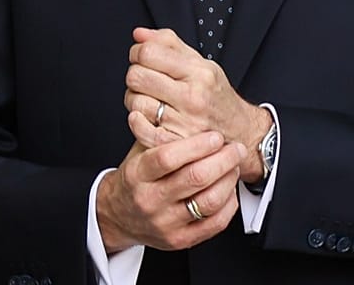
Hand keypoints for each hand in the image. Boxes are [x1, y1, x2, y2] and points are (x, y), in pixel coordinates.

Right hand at [96, 130, 244, 252]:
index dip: (197, 145)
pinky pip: (215, 223)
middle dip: (223, 159)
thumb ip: (161, 135)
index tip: (215, 136)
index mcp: (137, 174)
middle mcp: (150, 200)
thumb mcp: (139, 152)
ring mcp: (165, 223)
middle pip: (195, 178)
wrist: (117, 215)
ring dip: (229, 180)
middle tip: (236, 148)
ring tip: (234, 167)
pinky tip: (229, 189)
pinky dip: (229, 203)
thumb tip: (193, 113)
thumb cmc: (135, 178)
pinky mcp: (180, 240)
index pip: (169, 157)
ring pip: (209, 201)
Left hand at [123, 27, 273, 183]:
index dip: (137, 52)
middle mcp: (192, 97)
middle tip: (145, 78)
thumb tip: (138, 34)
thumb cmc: (215, 95)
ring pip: (135, 102)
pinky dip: (136, 121)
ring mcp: (184, 123)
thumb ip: (168, 44)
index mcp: (199, 73)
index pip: (149, 53)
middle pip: (137, 76)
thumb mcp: (201, 63)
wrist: (239, 131)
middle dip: (135, 74)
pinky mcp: (176, 143)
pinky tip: (145, 116)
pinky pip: (140, 130)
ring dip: (135, 98)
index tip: (141, 56)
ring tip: (148, 98)